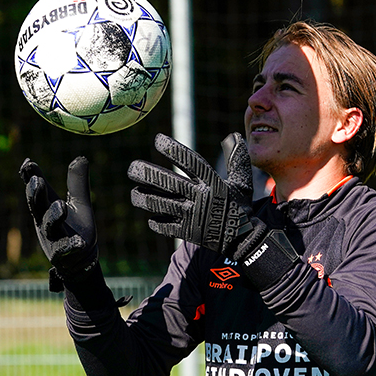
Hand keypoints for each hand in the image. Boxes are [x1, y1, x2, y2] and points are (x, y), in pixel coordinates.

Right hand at [19, 157, 97, 283]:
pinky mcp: (63, 254)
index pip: (36, 190)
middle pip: (37, 206)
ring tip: (61, 206)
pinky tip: (79, 242)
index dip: (30, 177)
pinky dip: (71, 246)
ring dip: (54, 215)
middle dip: (36, 194)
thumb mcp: (79, 202)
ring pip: (50, 226)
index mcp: (46, 207)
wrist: (81, 258)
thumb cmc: (76, 226)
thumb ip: (77, 182)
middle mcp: (45, 221)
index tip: (28, 163)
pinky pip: (66, 250)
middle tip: (37, 181)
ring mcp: (53, 238)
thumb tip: (81, 157)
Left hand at [127, 133, 263, 260]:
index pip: (190, 162)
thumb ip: (236, 159)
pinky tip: (151, 216)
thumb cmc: (238, 207)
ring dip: (143, 197)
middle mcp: (199, 197)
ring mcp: (191, 215)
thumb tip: (232, 135)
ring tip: (134, 193)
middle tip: (132, 168)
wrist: (242, 239)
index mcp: (212, 183)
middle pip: (167, 182)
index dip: (173, 150)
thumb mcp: (242, 182)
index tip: (157, 139)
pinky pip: (164, 226)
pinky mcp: (187, 231)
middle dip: (147, 174)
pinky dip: (155, 221)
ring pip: (160, 204)